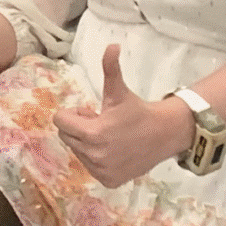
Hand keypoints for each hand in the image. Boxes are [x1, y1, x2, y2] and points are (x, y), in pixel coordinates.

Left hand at [54, 44, 193, 188]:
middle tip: (102, 123)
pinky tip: (114, 151)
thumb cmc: (136, 110)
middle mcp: (94, 155)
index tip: (93, 112)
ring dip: (87, 143)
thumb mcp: (119, 90)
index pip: (60, 121)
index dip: (75, 114)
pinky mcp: (109, 181)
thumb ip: (111, 68)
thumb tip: (112, 45)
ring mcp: (102, 170)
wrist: (165, 134)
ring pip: (78, 152)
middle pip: (67, 137)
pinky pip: (90, 167)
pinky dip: (97, 159)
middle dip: (80, 127)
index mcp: (93, 133)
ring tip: (109, 137)